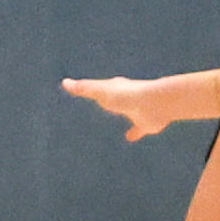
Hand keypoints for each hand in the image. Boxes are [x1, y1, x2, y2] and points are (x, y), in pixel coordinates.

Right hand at [61, 74, 219, 140]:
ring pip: (128, 112)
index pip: (102, 87)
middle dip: (110, 100)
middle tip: (102, 102)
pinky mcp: (146, 124)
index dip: (93, 88)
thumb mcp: (100, 92)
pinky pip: (139, 129)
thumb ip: (84, 88)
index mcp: (115, 88)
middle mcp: (127, 98)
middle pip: (115, 99)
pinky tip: (130, 138)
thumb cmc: (126, 96)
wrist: (154, 104)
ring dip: (124, 114)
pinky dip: (135, 132)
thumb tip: (65, 82)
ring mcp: (137, 110)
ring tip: (118, 119)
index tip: (87, 88)